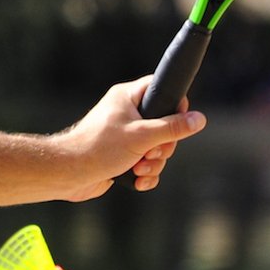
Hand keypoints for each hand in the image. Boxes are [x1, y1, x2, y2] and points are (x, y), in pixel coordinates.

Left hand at [57, 78, 206, 199]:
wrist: (69, 174)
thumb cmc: (99, 148)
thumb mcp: (142, 136)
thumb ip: (173, 128)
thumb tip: (199, 119)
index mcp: (128, 98)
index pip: (160, 89)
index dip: (175, 105)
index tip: (178, 122)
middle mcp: (126, 114)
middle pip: (164, 125)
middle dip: (163, 146)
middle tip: (151, 152)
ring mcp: (125, 137)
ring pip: (157, 148)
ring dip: (154, 163)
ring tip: (139, 168)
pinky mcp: (122, 157)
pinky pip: (146, 163)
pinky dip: (145, 173)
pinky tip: (138, 180)